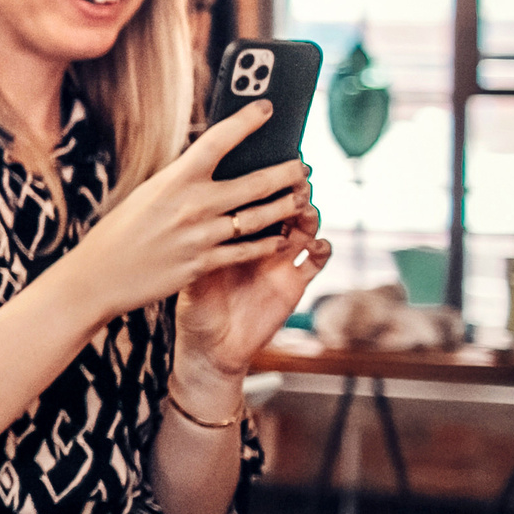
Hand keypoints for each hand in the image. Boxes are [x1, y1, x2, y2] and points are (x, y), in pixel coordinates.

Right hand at [57, 101, 314, 324]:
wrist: (98, 276)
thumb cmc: (119, 232)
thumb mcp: (146, 194)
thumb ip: (180, 181)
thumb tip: (208, 165)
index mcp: (173, 181)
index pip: (217, 141)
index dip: (245, 121)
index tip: (266, 108)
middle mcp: (192, 205)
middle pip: (255, 182)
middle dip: (287, 172)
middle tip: (302, 167)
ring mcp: (201, 236)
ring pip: (260, 217)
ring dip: (286, 206)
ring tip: (300, 199)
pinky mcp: (204, 264)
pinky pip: (248, 250)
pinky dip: (269, 243)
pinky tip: (281, 238)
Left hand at [179, 193, 330, 378]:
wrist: (211, 348)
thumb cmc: (194, 309)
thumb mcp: (191, 276)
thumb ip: (197, 250)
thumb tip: (191, 218)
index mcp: (231, 236)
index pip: (249, 202)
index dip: (258, 184)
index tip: (262, 165)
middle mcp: (257, 243)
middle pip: (280, 208)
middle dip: (289, 191)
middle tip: (294, 179)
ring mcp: (278, 261)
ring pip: (302, 228)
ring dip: (307, 215)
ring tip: (305, 208)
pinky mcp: (294, 283)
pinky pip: (316, 261)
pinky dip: (322, 248)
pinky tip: (319, 243)